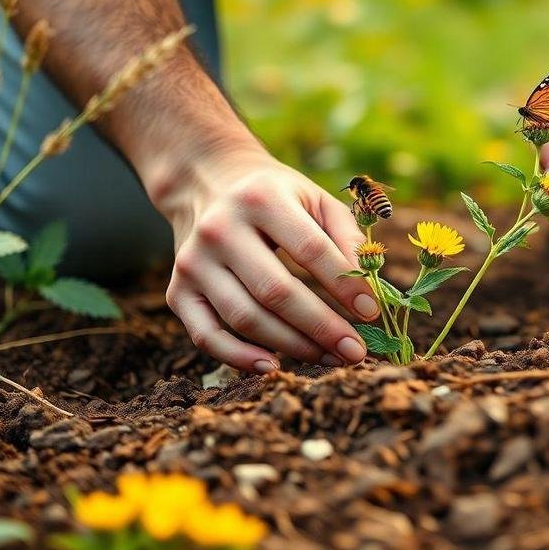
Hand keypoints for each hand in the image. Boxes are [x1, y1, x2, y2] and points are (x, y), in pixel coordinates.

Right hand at [162, 146, 379, 371]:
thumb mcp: (315, 199)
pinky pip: (206, 336)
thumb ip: (347, 237)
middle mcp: (220, 228)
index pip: (309, 249)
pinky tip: (273, 367)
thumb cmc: (276, 197)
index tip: (371, 313)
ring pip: (245, 318)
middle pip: (276, 291)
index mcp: (261, 198)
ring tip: (329, 358)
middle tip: (355, 351)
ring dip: (292, 346)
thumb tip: (369, 290)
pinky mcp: (177, 290)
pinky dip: (238, 358)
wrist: (207, 183)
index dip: (344, 285)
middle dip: (322, 327)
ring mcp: (192, 262)